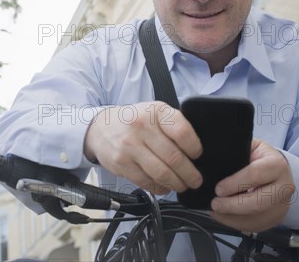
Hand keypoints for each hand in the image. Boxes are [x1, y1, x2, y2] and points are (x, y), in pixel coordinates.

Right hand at [84, 101, 202, 193]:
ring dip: (176, 184)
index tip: (197, 156)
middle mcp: (142, 127)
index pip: (182, 132)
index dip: (194, 148)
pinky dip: (159, 188)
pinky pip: (146, 181)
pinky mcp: (121, 163)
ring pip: (161, 173)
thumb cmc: (134, 120)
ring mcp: (130, 146)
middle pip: (174, 157)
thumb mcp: (155, 112)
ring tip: (182, 185)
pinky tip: (164, 186)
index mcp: (156, 111)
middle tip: (195, 180)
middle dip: (189, 174)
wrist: (101, 127)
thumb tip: (195, 151)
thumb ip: (174, 126)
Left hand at [210, 139, 293, 231]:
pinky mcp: (277, 218)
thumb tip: (214, 165)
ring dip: (231, 217)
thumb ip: (236, 154)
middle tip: (215, 203)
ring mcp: (283, 205)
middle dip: (232, 205)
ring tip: (215, 211)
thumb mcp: (251, 147)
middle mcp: (285, 186)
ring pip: (256, 218)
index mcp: (277, 165)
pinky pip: (255, 226)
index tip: (218, 188)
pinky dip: (236, 223)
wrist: (278, 170)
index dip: (234, 183)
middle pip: (258, 202)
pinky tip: (224, 216)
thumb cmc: (260, 157)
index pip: (255, 175)